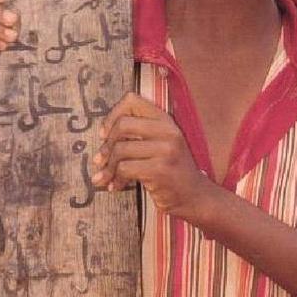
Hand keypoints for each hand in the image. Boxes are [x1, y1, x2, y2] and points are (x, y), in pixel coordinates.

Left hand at [91, 92, 210, 219]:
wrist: (195, 196)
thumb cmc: (172, 170)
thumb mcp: (161, 143)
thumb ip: (139, 132)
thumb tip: (103, 135)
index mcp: (165, 120)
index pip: (132, 101)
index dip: (112, 115)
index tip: (105, 134)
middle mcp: (168, 131)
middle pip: (122, 125)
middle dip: (106, 145)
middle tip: (101, 160)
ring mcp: (166, 150)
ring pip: (121, 149)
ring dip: (108, 167)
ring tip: (105, 177)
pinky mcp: (160, 170)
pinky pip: (125, 169)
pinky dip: (116, 179)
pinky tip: (116, 185)